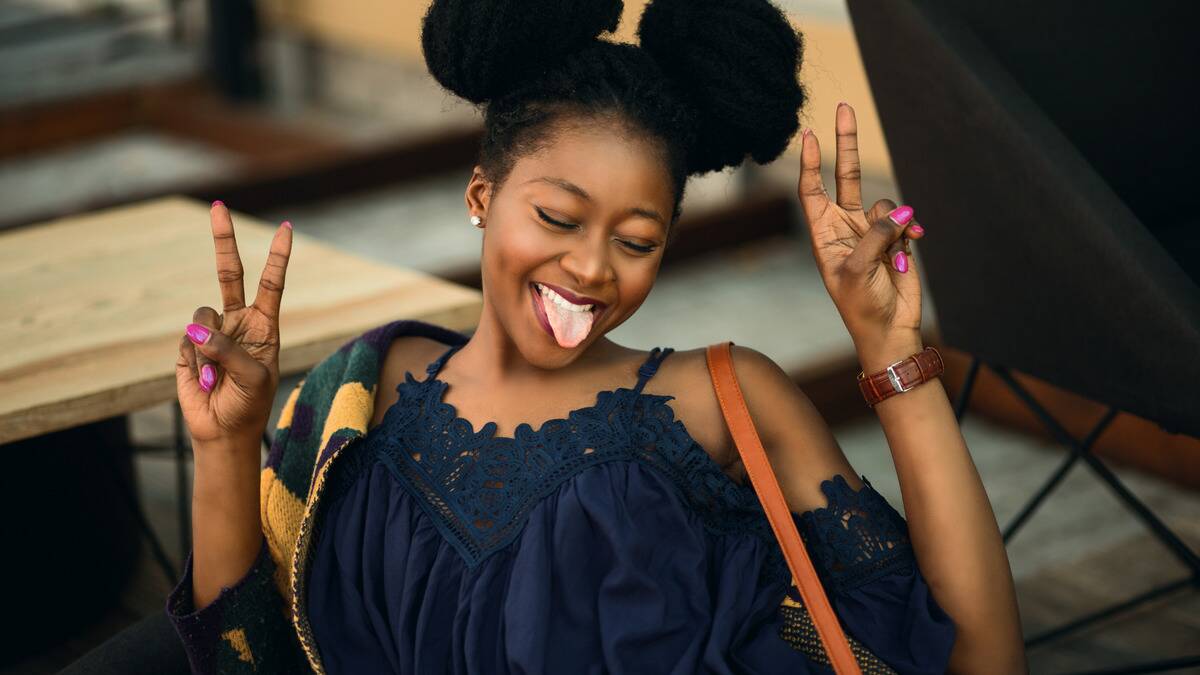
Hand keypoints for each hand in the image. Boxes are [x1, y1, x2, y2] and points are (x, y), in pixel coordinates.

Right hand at [175, 202, 292, 448]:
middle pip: (229, 272)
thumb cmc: (250, 405)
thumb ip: (230, 350)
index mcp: (265, 325)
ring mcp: (212, 330)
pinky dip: (195, 362)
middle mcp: (238, 321)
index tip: (287, 227)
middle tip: (217, 205)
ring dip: (208, 347)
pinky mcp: (188, 345)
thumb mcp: (254, 379)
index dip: (278, 256)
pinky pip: (187, 341)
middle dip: (223, 239)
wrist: (223, 430)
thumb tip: (197, 328)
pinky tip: (204, 381)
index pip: (273, 283)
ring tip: (218, 377)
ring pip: (202, 315)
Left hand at [796, 103, 925, 350]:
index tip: (807, 134)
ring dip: (895, 220)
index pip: (812, 189)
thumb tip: (901, 212)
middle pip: (844, 175)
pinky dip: (911, 228)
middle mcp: (845, 226)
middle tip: (843, 106)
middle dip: (846, 142)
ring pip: (886, 203)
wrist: (890, 329)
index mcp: (824, 234)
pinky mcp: (897, 238)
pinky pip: (906, 219)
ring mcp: (872, 230)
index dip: (809, 162)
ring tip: (897, 249)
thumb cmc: (861, 305)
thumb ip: (876, 235)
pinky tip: (913, 245)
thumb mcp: (857, 269)